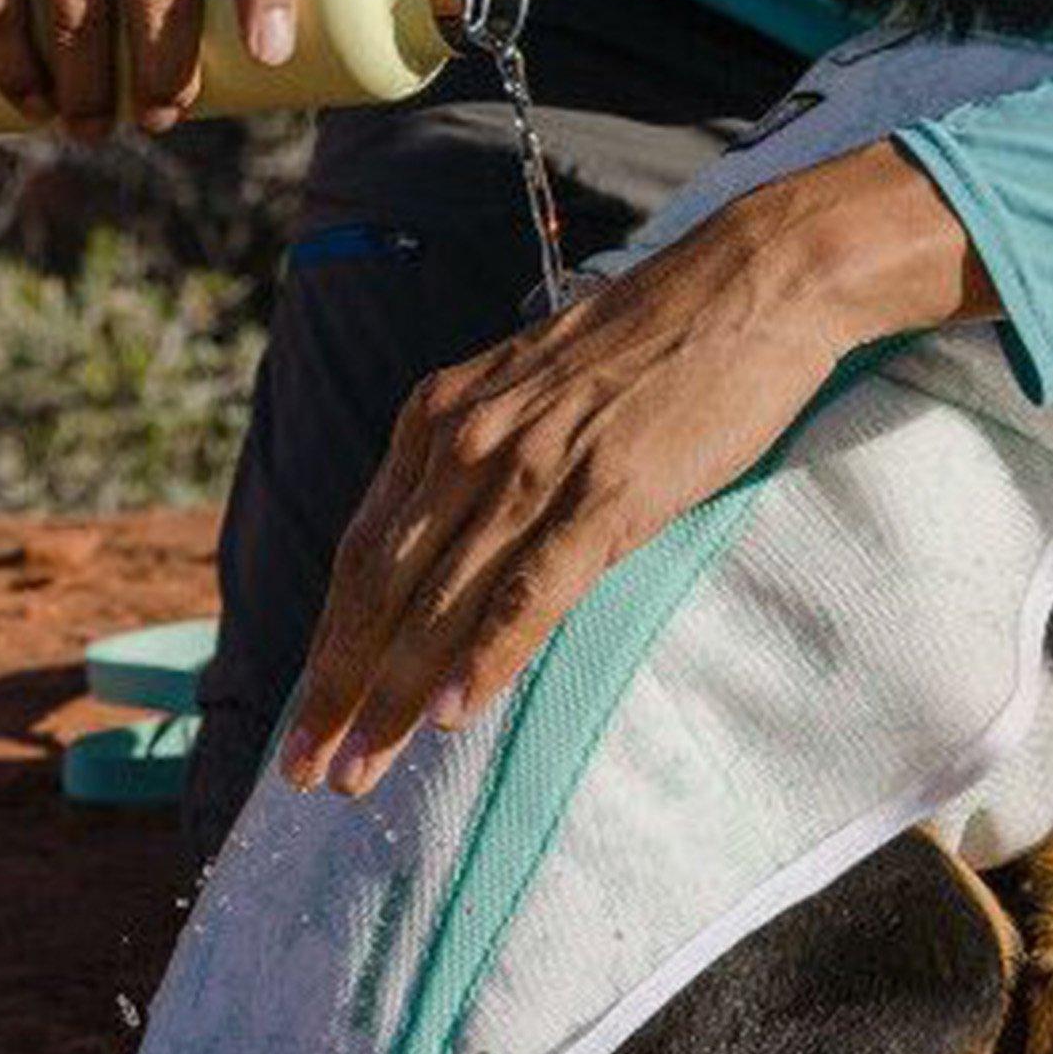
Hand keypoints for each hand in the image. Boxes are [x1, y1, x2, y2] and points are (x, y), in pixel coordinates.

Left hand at [284, 141, 994, 796]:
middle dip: (336, 690)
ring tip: (357, 773)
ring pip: (440, 603)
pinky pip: (530, 590)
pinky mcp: (607, 492)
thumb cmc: (650, 337)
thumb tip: (447, 542)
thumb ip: (480, 453)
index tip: (305, 716)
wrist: (749, 280)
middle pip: (381, 589)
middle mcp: (468, 440)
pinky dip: (487, 655)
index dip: (328, 643)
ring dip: (392, 697)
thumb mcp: (532, 385)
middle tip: (303, 773)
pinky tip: (453, 713)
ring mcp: (535, 466)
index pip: (362, 552)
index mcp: (441, 414)